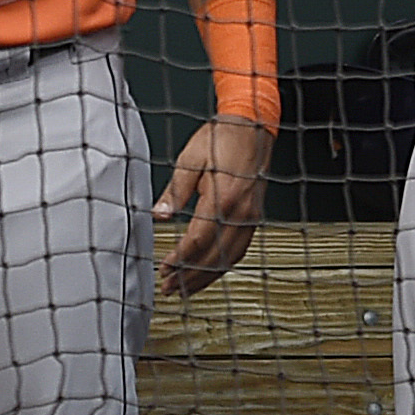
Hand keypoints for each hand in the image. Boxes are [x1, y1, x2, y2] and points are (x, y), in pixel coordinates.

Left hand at [153, 116, 270, 297]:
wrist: (253, 127)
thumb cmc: (223, 137)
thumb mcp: (190, 159)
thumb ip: (175, 190)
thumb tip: (159, 214)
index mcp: (223, 198)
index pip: (198, 241)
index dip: (180, 259)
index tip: (164, 268)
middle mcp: (241, 213)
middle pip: (214, 257)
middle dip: (190, 276)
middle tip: (170, 288)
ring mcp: (251, 217)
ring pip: (229, 259)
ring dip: (206, 276)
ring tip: (186, 288)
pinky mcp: (254, 217)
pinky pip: (239, 250)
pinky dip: (223, 265)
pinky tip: (210, 272)